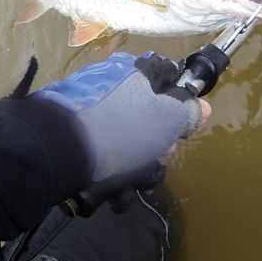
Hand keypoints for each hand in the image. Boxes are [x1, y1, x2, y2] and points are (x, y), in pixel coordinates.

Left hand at [29, 52, 207, 181]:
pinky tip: (112, 189)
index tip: (179, 131)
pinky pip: (101, 148)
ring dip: (135, 162)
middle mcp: (110, 84)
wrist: (57, 148)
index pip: (166, 81)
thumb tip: (204, 106)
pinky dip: (110, 168)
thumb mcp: (166, 120)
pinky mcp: (70, 131)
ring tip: (131, 181)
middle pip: (147, 113)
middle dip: (157, 142)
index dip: (179, 107)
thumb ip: (187, 112)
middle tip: (156, 157)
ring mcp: (88, 107)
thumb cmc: (121, 129)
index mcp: (132, 72)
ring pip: (126, 135)